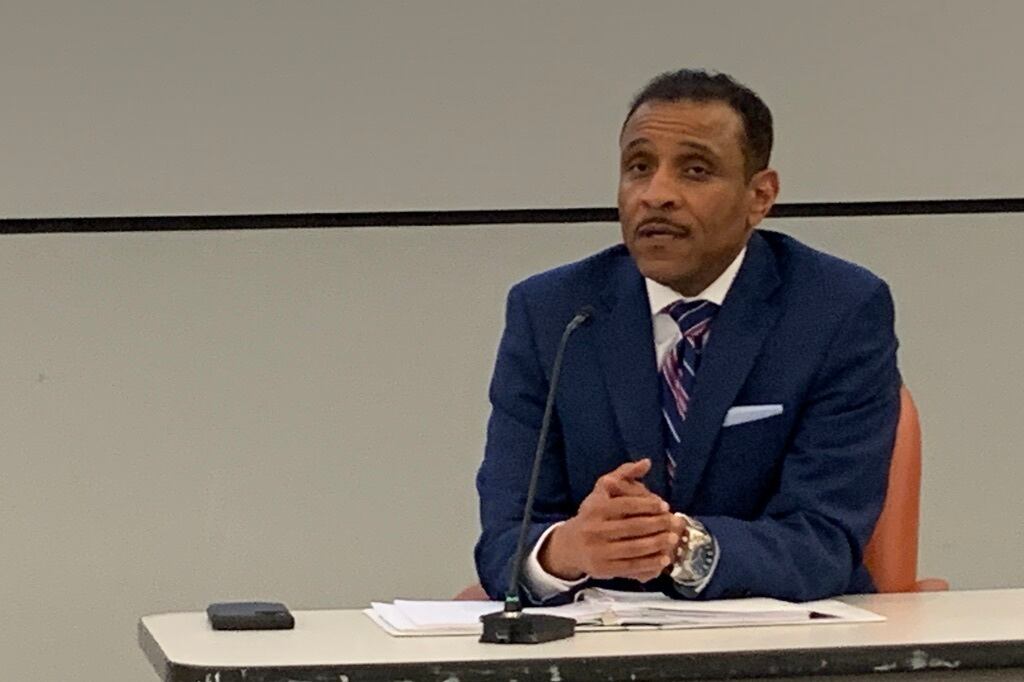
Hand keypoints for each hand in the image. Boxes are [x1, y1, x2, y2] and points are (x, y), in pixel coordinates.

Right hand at [538, 459, 681, 582]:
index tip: (665, 506)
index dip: (648, 505)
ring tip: (673, 539)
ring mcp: (599, 551)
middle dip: (657, 525)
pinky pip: (631, 567)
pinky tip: (664, 559)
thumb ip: (624, 474)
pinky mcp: (603, 569)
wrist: (570, 546)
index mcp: (595, 508)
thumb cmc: (592, 514)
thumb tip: (647, 462)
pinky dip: (649, 564)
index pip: (626, 505)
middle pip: (632, 527)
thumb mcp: (602, 491)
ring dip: (657, 544)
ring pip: (634, 548)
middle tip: (675, 523)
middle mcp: (594, 530)